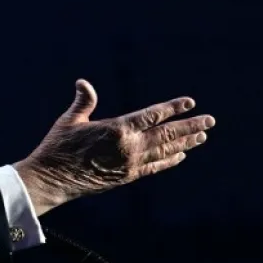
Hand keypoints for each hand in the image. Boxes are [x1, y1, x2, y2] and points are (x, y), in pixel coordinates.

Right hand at [14, 79, 214, 214]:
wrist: (51, 180)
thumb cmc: (58, 146)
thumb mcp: (70, 120)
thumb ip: (83, 101)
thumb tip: (83, 82)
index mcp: (117, 128)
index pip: (152, 115)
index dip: (173, 108)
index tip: (190, 102)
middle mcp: (129, 147)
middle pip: (167, 134)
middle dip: (190, 126)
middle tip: (210, 120)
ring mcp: (130, 164)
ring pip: (165, 152)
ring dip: (185, 143)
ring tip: (202, 136)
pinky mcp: (127, 178)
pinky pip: (155, 168)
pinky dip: (169, 161)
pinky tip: (181, 156)